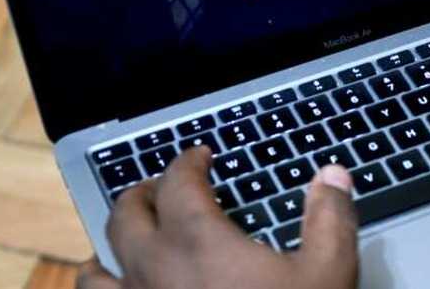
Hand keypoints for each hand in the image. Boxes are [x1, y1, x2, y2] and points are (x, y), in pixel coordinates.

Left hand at [77, 147, 357, 288]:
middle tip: (163, 188)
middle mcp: (152, 269)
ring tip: (133, 239)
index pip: (177, 182)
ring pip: (97, 267)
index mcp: (196, 241)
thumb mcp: (328, 272)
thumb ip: (330, 219)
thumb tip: (332, 173)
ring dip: (114, 245)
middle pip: (127, 214)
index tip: (200, 156)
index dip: (187, 161)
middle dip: (144, 192)